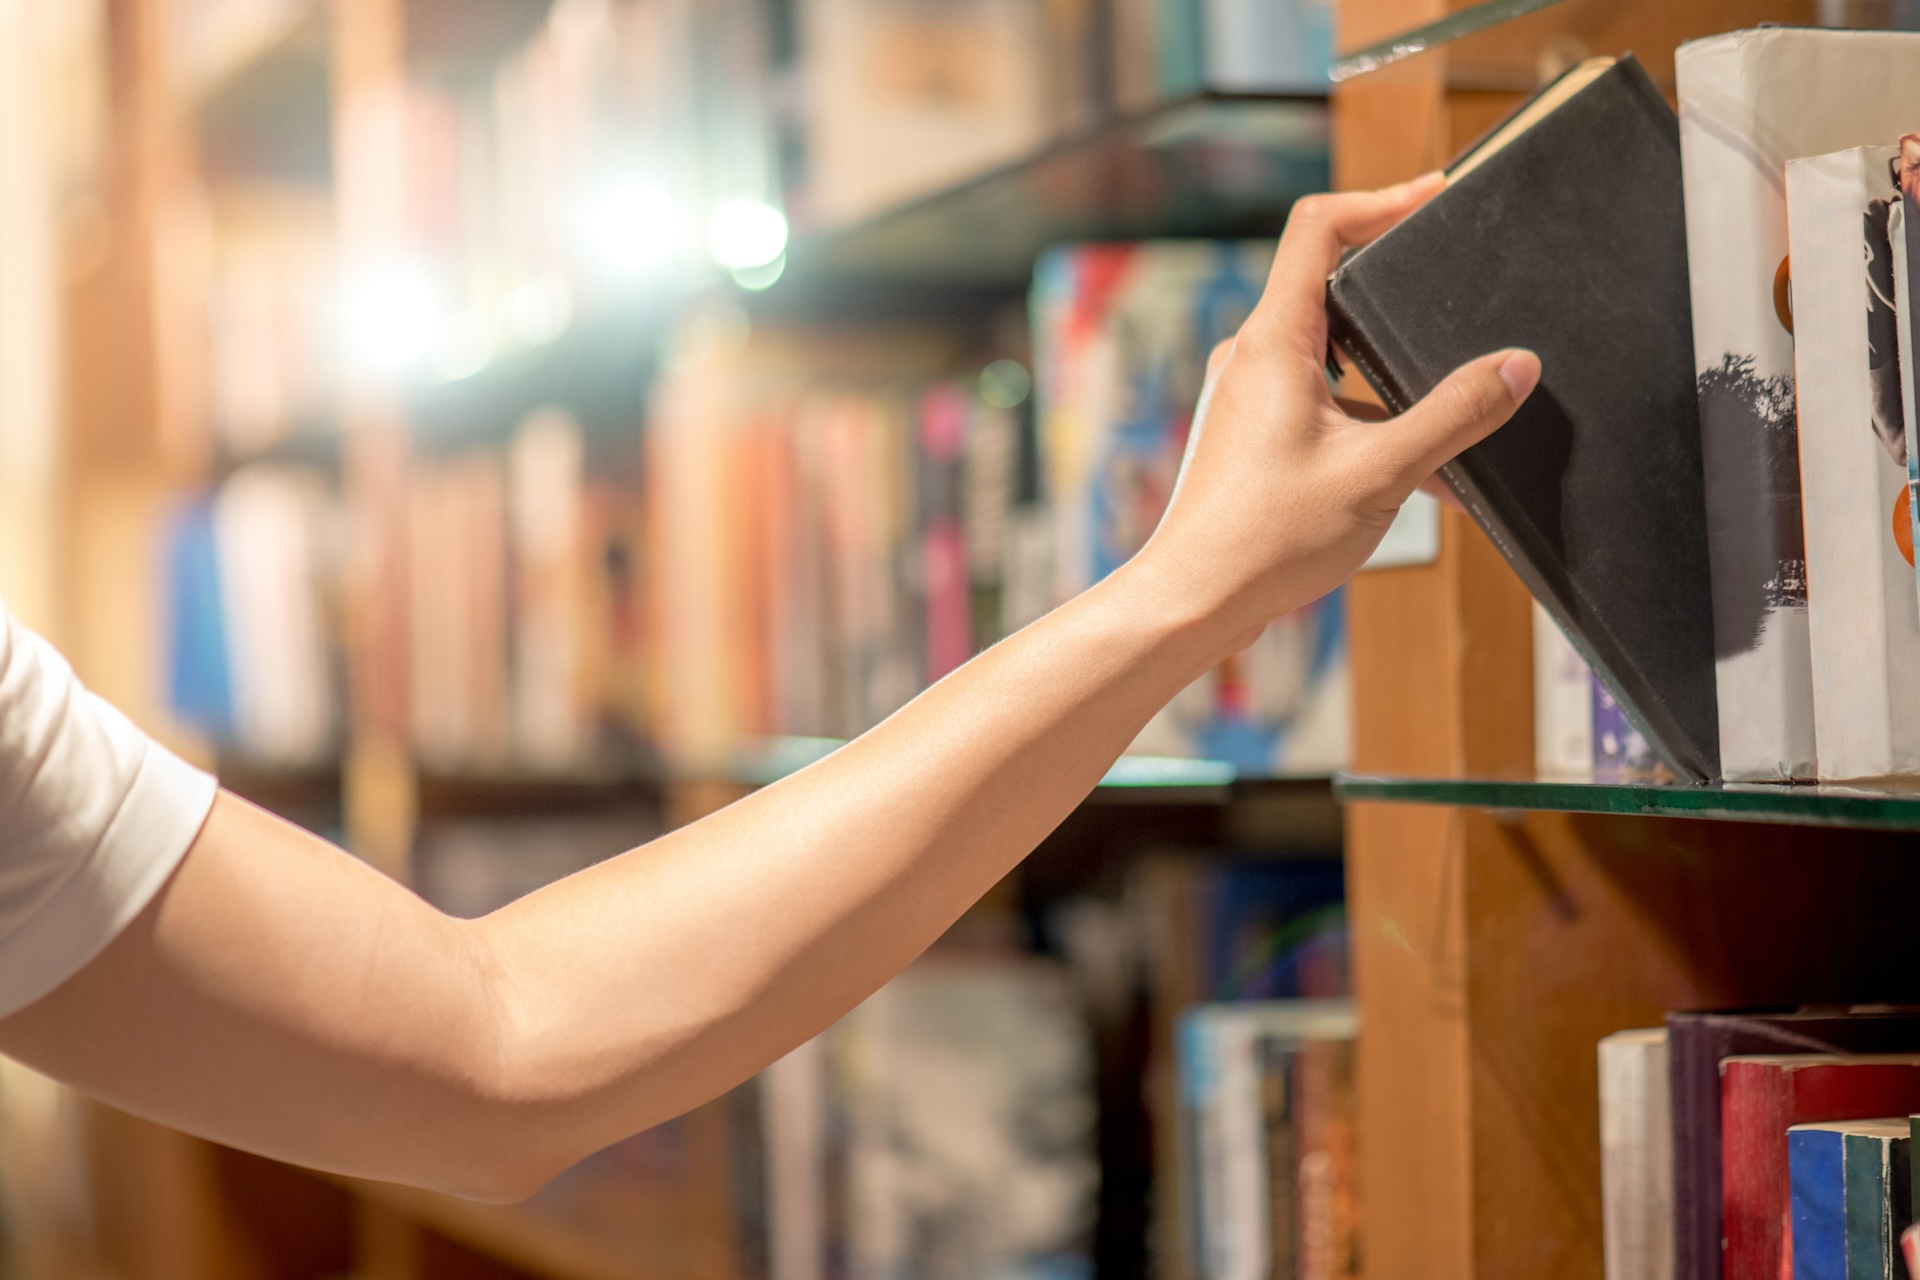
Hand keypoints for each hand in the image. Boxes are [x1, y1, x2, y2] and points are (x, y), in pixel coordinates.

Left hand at [1125, 173, 1540, 653]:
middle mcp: (1254, 357)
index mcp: (1274, 341)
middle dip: (1400, 296)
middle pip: (1334, 289)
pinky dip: (1374, 426)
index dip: (1381, 198)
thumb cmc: (1265, 539)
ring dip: (1394, 383)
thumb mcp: (1382, 471)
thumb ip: (1455, 415)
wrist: (1197, 601)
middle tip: (1454, 293)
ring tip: (1452, 414)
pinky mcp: (1257, 437)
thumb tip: (1515, 369)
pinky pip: (1326, 407)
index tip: (1434, 196)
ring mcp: (1252, 397)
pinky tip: (1425, 476)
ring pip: (1337, 359)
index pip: (1319, 226)